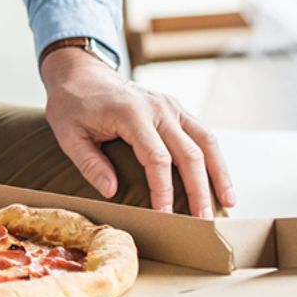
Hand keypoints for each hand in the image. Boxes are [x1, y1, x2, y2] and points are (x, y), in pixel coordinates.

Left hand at [42, 47, 235, 217]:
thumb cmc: (72, 106)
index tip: (166, 215)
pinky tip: (219, 180)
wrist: (81, 74)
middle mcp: (157, 107)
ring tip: (227, 203)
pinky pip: (202, 134)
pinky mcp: (175, 108)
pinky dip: (214, 157)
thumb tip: (112, 192)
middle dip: (199, 190)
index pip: (156, 158)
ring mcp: (170, 105)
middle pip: (189, 153)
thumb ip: (89, 162)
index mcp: (131, 114)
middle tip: (203, 222)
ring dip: (219, 173)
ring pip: (206, 141)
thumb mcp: (68, 134)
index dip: (164, 189)